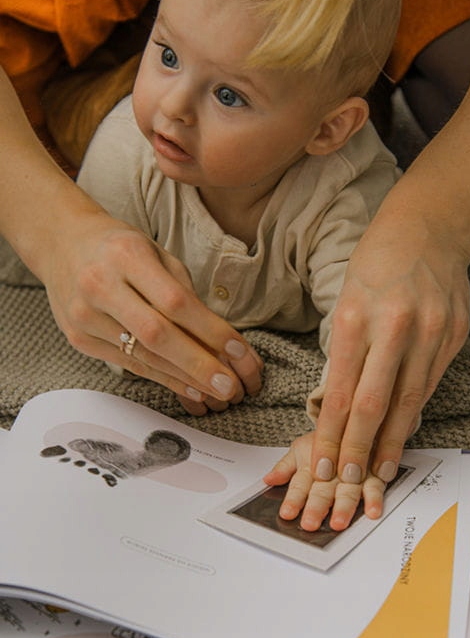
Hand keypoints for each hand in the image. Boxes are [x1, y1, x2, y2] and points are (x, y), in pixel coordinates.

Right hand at [44, 206, 262, 411]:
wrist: (61, 244)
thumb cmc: (118, 247)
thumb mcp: (155, 252)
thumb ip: (183, 290)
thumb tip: (218, 336)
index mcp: (126, 255)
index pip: (175, 301)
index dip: (210, 330)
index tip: (239, 351)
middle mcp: (100, 286)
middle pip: (156, 334)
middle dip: (198, 364)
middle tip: (230, 386)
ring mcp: (85, 316)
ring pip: (142, 356)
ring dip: (184, 378)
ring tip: (216, 392)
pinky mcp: (79, 339)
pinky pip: (128, 365)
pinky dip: (162, 377)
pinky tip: (188, 387)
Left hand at [264, 433, 386, 530]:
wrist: (356, 419)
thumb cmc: (328, 438)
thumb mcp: (302, 448)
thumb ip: (285, 467)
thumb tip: (268, 480)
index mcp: (313, 462)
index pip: (301, 484)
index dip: (294, 499)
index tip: (287, 513)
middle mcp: (333, 467)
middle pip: (323, 488)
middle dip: (316, 506)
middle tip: (310, 523)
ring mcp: (355, 469)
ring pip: (349, 488)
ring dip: (344, 506)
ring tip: (338, 522)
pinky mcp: (375, 471)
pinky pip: (377, 484)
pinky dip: (375, 498)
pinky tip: (372, 511)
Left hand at [310, 202, 469, 512]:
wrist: (427, 229)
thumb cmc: (375, 264)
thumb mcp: (345, 299)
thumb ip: (346, 350)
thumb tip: (339, 404)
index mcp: (354, 317)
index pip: (341, 392)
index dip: (332, 435)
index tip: (324, 465)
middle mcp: (393, 327)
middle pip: (373, 405)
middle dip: (358, 450)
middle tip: (347, 483)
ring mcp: (428, 333)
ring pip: (407, 402)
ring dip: (391, 443)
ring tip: (379, 473)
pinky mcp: (452, 337)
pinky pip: (430, 384)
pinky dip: (414, 413)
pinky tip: (404, 434)